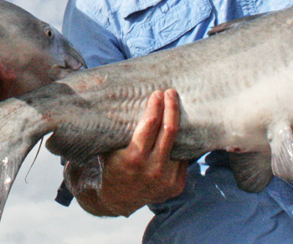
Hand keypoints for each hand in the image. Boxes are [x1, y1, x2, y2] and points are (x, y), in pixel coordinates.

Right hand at [69, 90, 186, 216]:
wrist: (117, 199)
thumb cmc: (111, 166)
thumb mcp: (109, 149)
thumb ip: (118, 130)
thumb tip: (122, 98)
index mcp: (134, 157)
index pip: (150, 125)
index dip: (156, 106)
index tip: (158, 93)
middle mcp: (153, 169)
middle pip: (170, 131)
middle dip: (172, 108)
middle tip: (171, 93)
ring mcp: (167, 179)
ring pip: (179, 144)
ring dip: (178, 124)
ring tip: (175, 108)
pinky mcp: (176, 185)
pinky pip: (182, 158)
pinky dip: (180, 144)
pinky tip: (178, 131)